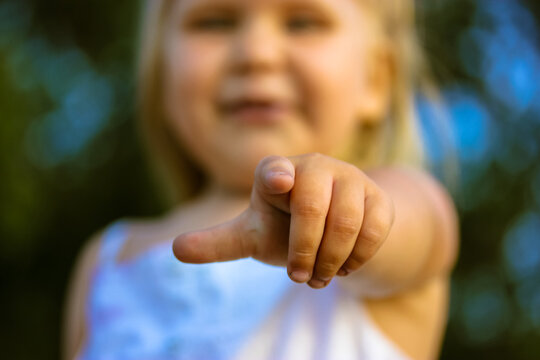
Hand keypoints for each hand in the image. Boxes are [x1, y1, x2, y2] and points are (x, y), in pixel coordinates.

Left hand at [173, 153, 394, 288]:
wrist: (334, 226)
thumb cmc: (284, 227)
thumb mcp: (251, 236)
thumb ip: (218, 242)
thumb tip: (175, 250)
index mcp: (276, 171)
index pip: (274, 169)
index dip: (277, 175)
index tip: (279, 181)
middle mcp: (314, 165)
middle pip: (310, 209)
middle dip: (303, 251)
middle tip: (298, 277)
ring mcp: (349, 177)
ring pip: (345, 222)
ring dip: (330, 260)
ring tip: (319, 277)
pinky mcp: (376, 195)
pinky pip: (374, 229)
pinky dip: (357, 257)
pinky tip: (344, 266)